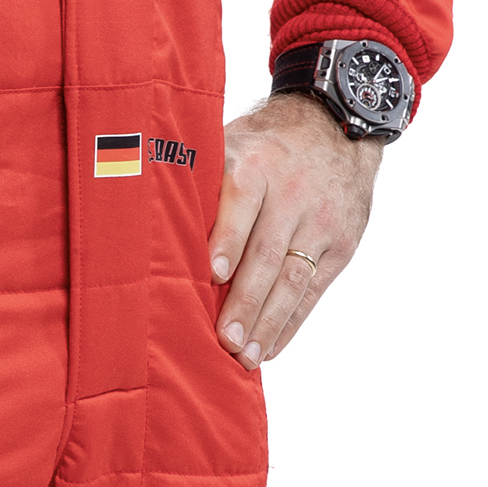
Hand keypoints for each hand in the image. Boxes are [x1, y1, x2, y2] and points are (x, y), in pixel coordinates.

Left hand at [207, 94, 380, 369]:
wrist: (335, 128)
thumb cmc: (263, 145)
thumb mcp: (230, 141)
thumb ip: (199, 176)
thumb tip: (146, 217)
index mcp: (256, 165)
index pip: (242, 205)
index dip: (228, 241)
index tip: (212, 275)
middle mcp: (292, 193)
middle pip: (268, 253)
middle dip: (246, 300)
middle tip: (224, 339)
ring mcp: (321, 221)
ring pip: (293, 278)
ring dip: (268, 322)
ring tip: (245, 357)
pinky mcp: (341, 243)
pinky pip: (314, 290)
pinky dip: (291, 322)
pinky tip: (269, 346)